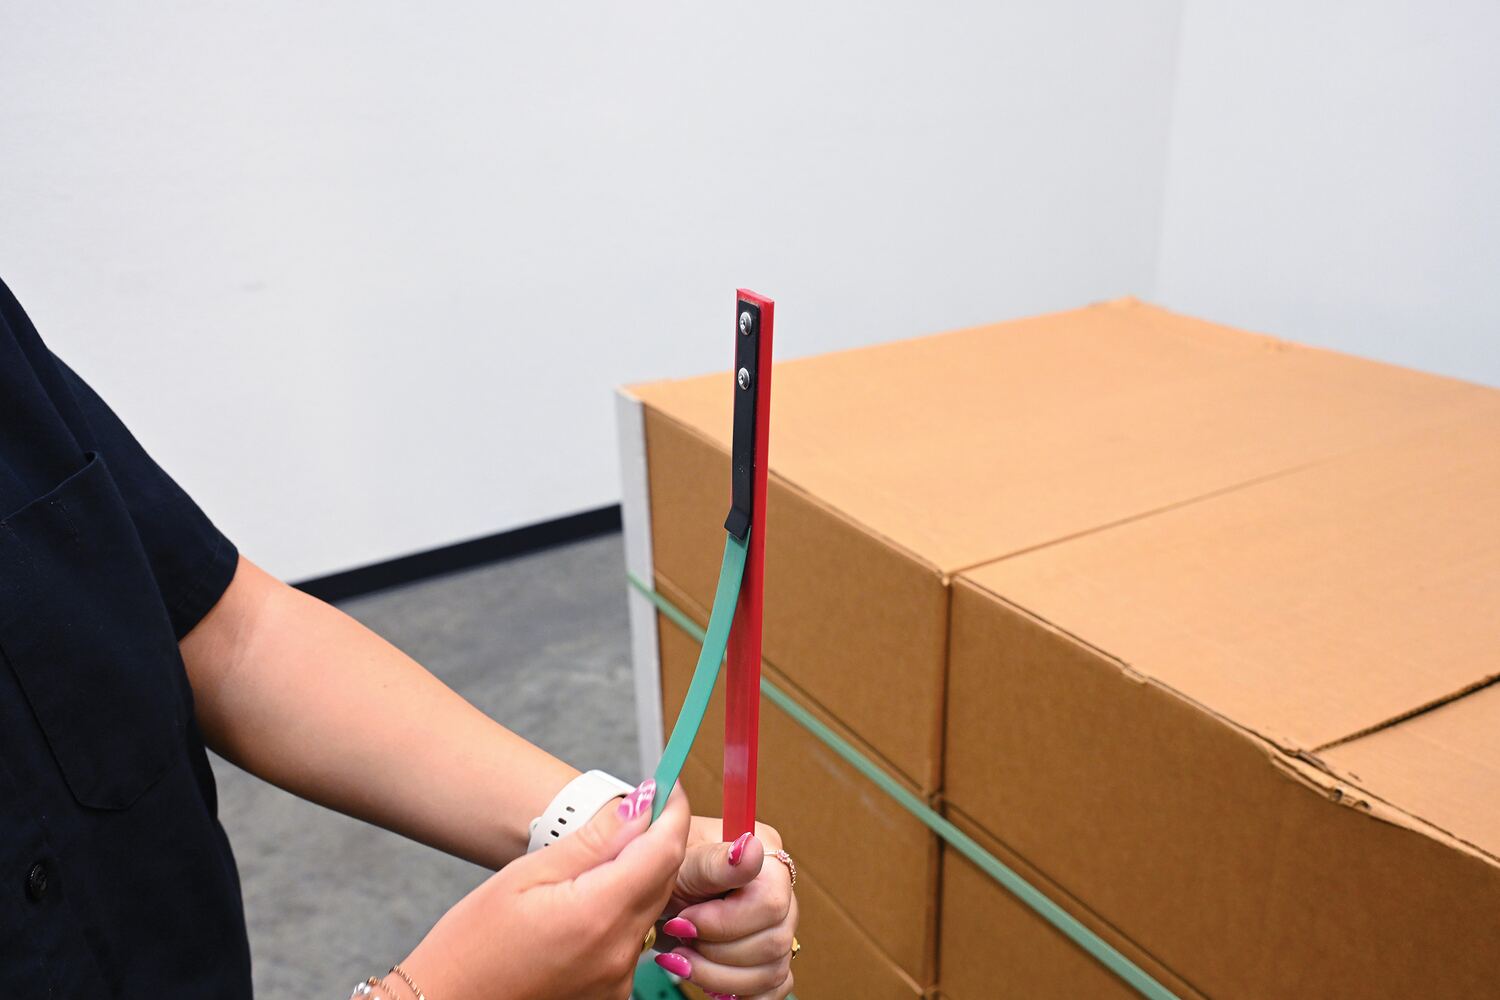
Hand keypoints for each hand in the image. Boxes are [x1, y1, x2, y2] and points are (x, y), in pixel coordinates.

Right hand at [396, 779, 688, 999]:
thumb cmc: (472, 944)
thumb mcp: (525, 875)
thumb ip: (591, 843)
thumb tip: (638, 807)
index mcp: (597, 915)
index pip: (664, 850)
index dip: (671, 812)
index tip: (665, 786)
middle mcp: (618, 953)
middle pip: (664, 879)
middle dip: (658, 840)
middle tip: (636, 810)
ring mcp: (618, 980)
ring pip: (651, 909)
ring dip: (639, 877)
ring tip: (597, 862)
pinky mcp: (612, 995)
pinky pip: (633, 940)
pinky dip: (622, 913)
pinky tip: (587, 904)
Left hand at [653, 817, 797, 999]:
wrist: (654, 894)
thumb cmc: (667, 869)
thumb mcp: (681, 860)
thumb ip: (716, 860)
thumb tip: (750, 847)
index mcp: (767, 859)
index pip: (770, 904)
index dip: (724, 922)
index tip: (684, 919)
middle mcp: (781, 893)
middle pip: (774, 943)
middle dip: (716, 951)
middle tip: (679, 937)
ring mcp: (779, 928)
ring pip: (772, 971)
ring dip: (718, 976)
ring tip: (683, 958)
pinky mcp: (770, 959)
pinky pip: (772, 989)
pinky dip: (739, 993)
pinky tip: (707, 979)